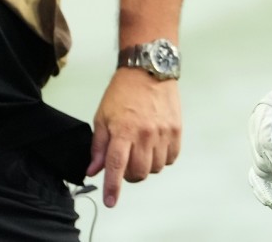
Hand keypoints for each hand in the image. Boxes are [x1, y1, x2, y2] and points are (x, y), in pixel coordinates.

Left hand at [87, 69, 181, 207]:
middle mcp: (145, 134)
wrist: (149, 70)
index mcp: (123, 131)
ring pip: (156, 167)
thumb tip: (94, 170)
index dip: (112, 188)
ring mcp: (163, 132)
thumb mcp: (102, 117)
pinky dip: (163, 158)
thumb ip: (99, 146)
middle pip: (139, 172)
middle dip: (130, 175)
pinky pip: (172, 157)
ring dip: (147, 166)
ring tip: (142, 151)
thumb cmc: (123, 92)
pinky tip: (156, 147)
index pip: (116, 166)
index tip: (110, 202)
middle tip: (126, 162)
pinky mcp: (177, 129)